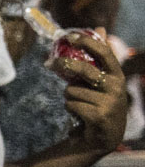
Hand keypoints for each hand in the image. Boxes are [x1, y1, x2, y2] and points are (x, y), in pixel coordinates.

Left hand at [52, 28, 127, 152]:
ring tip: (81, 105)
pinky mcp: (98, 116)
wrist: (105, 137)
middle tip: (49, 64)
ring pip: (71, 90)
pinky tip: (81, 116)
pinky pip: (71, 104)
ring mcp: (108, 102)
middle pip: (83, 69)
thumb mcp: (103, 81)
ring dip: (69, 97)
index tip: (69, 36)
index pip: (104, 53)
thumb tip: (100, 28)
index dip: (87, 42)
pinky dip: (71, 109)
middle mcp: (116, 87)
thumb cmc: (100, 103)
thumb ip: (100, 58)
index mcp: (117, 75)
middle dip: (63, 65)